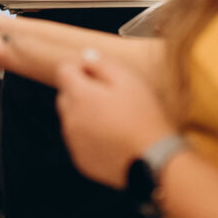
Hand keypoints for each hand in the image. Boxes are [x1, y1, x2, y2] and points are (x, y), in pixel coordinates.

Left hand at [55, 50, 177, 188]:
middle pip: (65, 95)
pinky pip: (79, 141)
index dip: (80, 67)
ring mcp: (74, 142)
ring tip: (114, 118)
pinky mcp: (82, 160)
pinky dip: (90, 136)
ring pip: (72, 119)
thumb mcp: (128, 80)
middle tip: (110, 96)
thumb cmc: (143, 116)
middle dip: (81, 91)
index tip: (97, 73)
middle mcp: (70, 119)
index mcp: (79, 96)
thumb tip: (86, 56)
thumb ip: (102, 64)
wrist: (153, 160)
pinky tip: (113, 136)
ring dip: (85, 114)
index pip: (63, 70)